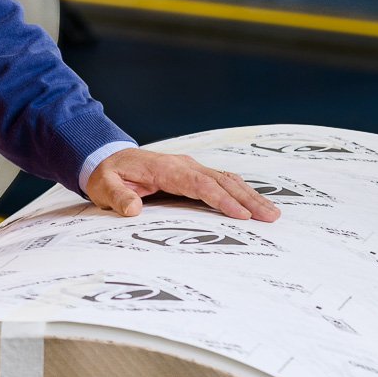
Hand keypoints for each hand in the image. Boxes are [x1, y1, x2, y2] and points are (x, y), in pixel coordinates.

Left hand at [85, 147, 281, 222]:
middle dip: (247, 199)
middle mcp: (183, 165)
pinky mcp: (193, 173)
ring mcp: (190, 167)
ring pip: (226, 179)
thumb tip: (133, 209)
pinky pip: (221, 181)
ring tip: (272, 214)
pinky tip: (256, 204)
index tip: (242, 215)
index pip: (199, 184)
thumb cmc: (107, 175)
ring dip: (250, 195)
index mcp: (165, 169)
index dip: (221, 199)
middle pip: (221, 181)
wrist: (106, 158)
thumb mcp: (105, 186)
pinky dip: (241, 191)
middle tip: (271, 218)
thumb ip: (118, 197)